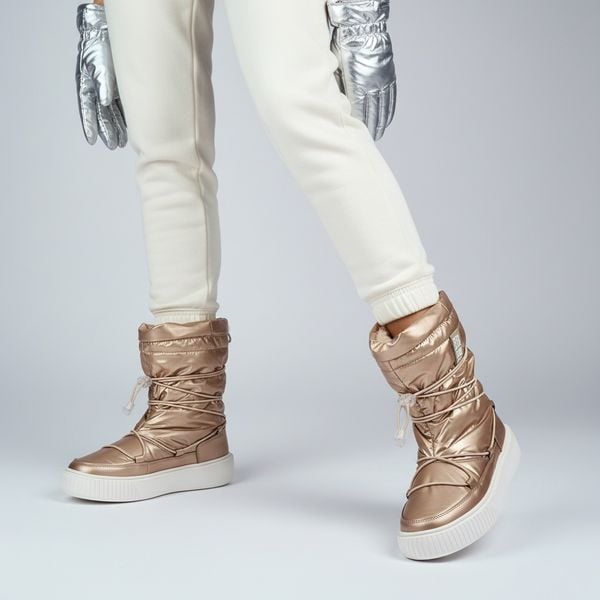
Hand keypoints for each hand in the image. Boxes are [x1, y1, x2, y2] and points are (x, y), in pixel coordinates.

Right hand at [76, 3, 126, 149]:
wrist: (109, 32)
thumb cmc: (101, 46)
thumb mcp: (101, 64)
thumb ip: (103, 83)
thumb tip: (105, 102)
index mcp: (87, 85)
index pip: (87, 109)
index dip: (89, 125)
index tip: (91, 141)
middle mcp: (97, 89)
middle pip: (101, 114)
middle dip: (107, 131)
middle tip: (113, 146)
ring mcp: (108, 89)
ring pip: (112, 112)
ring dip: (116, 127)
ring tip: (122, 142)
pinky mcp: (119, 87)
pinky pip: (121, 105)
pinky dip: (125, 117)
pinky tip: (130, 128)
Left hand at [326, 0, 396, 140]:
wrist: (361, 24)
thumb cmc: (343, 44)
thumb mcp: (336, 67)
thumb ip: (340, 87)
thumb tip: (338, 105)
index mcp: (358, 82)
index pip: (358, 110)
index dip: (357, 126)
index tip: (355, 137)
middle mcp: (372, 82)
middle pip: (372, 112)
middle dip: (370, 128)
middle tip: (367, 142)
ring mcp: (382, 79)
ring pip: (383, 106)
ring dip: (380, 122)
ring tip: (377, 134)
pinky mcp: (388, 74)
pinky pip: (390, 97)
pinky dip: (388, 110)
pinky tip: (385, 120)